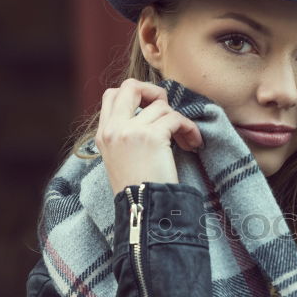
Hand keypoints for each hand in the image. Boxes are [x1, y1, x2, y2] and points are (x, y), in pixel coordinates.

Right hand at [95, 78, 202, 195]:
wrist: (143, 210)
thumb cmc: (139, 190)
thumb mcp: (120, 160)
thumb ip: (126, 136)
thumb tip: (150, 114)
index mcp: (104, 134)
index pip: (111, 95)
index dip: (134, 95)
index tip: (151, 110)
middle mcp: (113, 129)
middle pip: (130, 86)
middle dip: (154, 92)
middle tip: (168, 112)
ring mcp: (130, 130)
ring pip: (161, 106)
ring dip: (179, 120)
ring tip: (185, 139)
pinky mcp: (151, 136)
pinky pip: (176, 118)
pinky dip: (189, 129)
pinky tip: (192, 143)